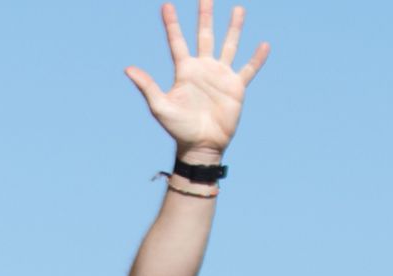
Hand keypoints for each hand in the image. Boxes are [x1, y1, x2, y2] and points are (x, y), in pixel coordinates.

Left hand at [125, 2, 269, 158]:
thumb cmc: (178, 128)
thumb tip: (128, 69)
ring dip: (234, 28)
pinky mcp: (236, 87)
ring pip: (229, 45)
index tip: (166, 5)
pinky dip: (257, 58)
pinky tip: (264, 45)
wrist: (200, 145)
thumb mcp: (160, 106)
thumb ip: (147, 86)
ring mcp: (220, 76)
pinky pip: (249, 69)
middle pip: (204, 36)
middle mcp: (203, 69)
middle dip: (205, 16)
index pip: (177, 42)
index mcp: (184, 71)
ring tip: (238, 9)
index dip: (171, 24)